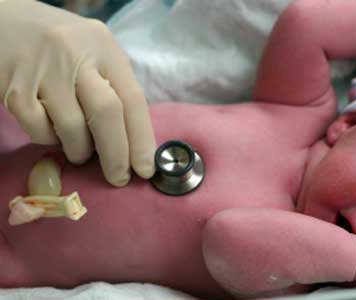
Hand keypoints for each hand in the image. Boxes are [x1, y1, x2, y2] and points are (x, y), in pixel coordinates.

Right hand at [0, 0, 155, 185]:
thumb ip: (113, 86)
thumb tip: (134, 142)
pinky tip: (51, 130)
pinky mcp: (14, 88)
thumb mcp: (93, 52)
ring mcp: (42, 70)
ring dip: (81, 150)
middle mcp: (75, 53)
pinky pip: (39, 130)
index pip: (132, 98)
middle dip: (117, 154)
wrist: (2, 22)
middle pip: (107, 114)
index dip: (142, 139)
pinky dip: (49, 140)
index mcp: (103, 45)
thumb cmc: (58, 46)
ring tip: (80, 150)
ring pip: (73, 128)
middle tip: (119, 178)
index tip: (146, 168)